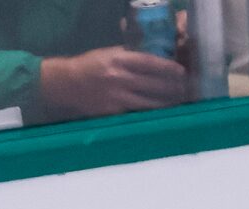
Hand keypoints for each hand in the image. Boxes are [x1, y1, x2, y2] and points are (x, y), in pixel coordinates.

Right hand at [38, 46, 188, 117]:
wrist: (65, 84)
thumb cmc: (89, 65)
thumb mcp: (110, 53)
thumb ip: (130, 55)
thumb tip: (153, 57)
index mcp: (120, 60)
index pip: (150, 63)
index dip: (168, 68)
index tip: (181, 71)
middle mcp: (119, 79)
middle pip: (152, 85)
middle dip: (170, 88)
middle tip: (183, 89)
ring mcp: (115, 98)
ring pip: (146, 103)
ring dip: (162, 104)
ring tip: (175, 104)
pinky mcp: (110, 112)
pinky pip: (133, 113)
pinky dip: (145, 113)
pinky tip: (155, 114)